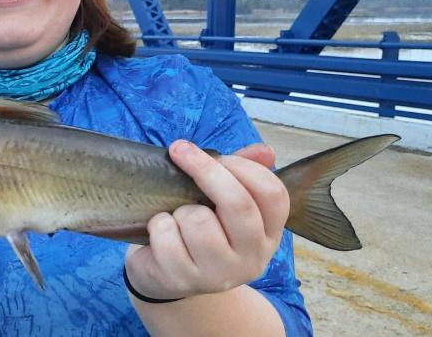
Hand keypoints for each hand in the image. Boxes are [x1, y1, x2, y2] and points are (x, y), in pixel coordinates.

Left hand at [125, 141, 288, 300]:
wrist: (168, 275)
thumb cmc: (198, 228)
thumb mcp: (221, 201)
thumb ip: (241, 173)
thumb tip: (265, 150)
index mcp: (268, 233)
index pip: (272, 193)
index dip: (243, 166)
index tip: (215, 154)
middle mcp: (252, 257)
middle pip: (239, 204)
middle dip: (206, 171)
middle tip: (179, 151)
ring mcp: (220, 273)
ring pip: (198, 221)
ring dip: (179, 210)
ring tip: (176, 218)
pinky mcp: (185, 280)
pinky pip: (167, 237)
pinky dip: (158, 226)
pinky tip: (161, 234)